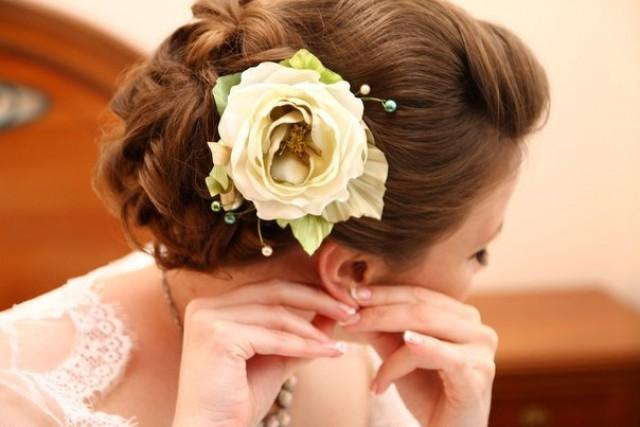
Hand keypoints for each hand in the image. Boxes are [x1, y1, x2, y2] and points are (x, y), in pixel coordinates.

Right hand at [171, 279, 358, 426]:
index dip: (308, 292)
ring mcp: (209, 319)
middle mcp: (207, 305)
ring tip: (337, 341)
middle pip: (274, 291)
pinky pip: (273, 337)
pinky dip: (302, 345)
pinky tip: (325, 352)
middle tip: (349, 310)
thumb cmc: (238, 398)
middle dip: (317, 299)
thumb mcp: (276, 357)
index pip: (270, 288)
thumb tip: (333, 313)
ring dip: (313, 329)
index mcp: (215, 305)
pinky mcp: (218, 336)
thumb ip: (299, 334)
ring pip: (277, 314)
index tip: (340, 301)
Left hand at [341, 285, 497, 426]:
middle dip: (379, 309)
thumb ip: (381, 330)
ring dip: (385, 327)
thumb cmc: (427, 393)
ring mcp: (481, 352)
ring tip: (354, 332)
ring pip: (427, 325)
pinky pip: (445, 356)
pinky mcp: (477, 377)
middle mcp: (478, 328)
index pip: (419, 295)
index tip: (352, 292)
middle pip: (422, 307)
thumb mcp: (398, 355)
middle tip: (348, 315)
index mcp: (463, 317)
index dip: (385, 292)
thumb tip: (352, 302)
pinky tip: (406, 342)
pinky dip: (420, 349)